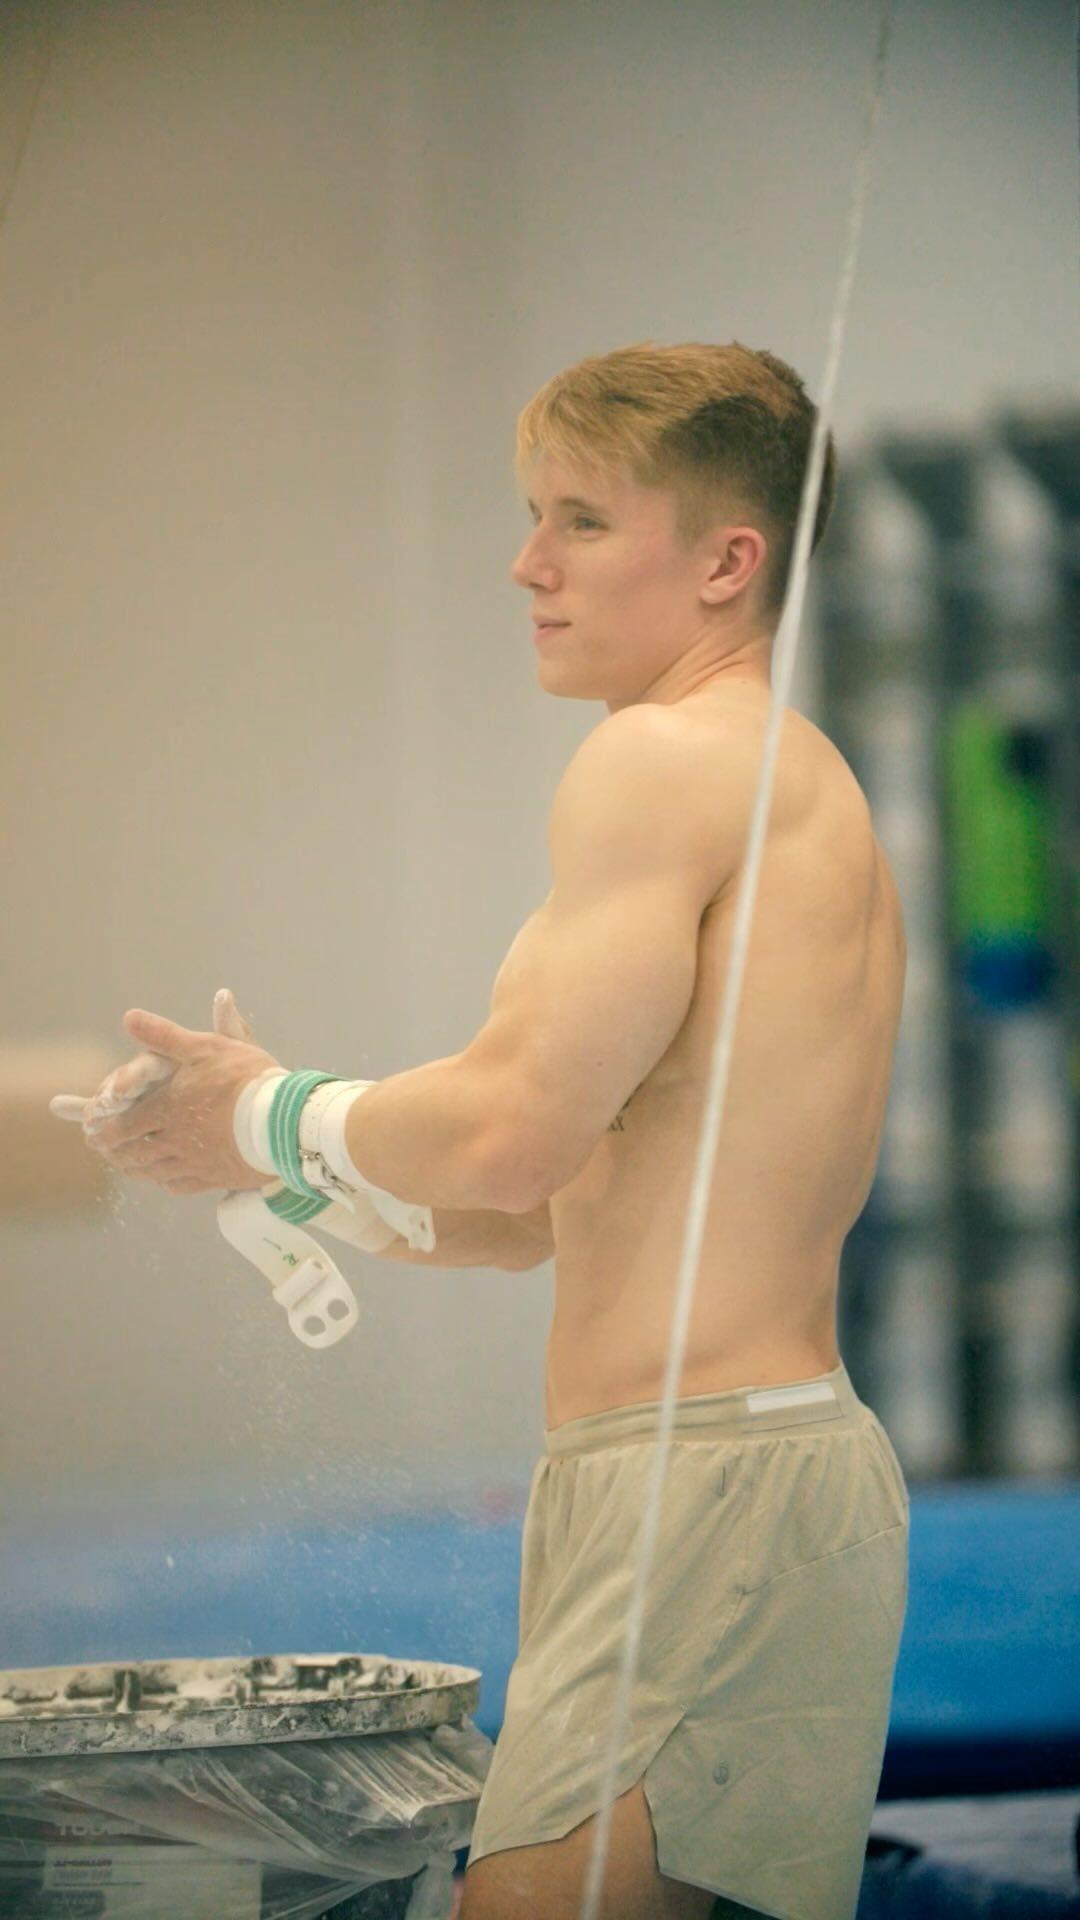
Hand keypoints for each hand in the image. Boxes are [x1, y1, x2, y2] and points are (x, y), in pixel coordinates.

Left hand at [59, 991, 282, 1195]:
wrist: (283, 1122)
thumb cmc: (245, 1078)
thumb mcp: (204, 1047)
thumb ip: (164, 1035)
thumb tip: (129, 1018)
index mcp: (167, 1108)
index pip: (125, 1124)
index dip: (104, 1130)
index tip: (91, 1134)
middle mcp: (175, 1140)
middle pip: (134, 1152)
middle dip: (114, 1152)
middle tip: (103, 1151)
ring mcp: (195, 1163)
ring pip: (155, 1171)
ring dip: (135, 1169)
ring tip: (127, 1167)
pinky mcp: (217, 1177)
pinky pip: (181, 1185)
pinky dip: (166, 1183)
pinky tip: (164, 1180)